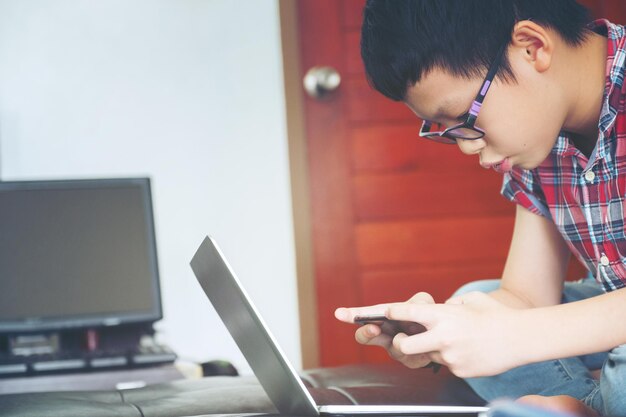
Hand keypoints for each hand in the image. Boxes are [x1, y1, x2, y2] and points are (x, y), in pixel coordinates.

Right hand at [334, 292, 435, 368]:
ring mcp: (396, 349)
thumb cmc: (428, 315)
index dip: (353, 315)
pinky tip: (426, 350)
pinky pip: (411, 359)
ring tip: (410, 336)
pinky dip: (420, 353)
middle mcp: (385, 334)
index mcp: (385, 317)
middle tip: (373, 328)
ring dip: (400, 342)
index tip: (339, 313)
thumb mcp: (423, 303)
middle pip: (365, 336)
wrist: (445, 333)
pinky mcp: (411, 361)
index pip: (365, 315)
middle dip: (367, 333)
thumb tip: (405, 311)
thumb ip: (416, 302)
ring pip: (391, 350)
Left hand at [387, 291, 521, 377]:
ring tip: (455, 341)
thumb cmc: (495, 314)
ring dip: (433, 350)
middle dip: (399, 343)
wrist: (520, 338)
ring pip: (428, 355)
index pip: (407, 313)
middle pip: (403, 346)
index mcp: (442, 316)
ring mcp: (450, 357)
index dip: (393, 313)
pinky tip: (468, 351)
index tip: (387, 313)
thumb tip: (438, 309)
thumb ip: (449, 304)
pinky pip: (446, 365)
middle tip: (403, 339)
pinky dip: (452, 359)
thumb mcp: (470, 299)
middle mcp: (442, 337)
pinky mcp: (459, 371)